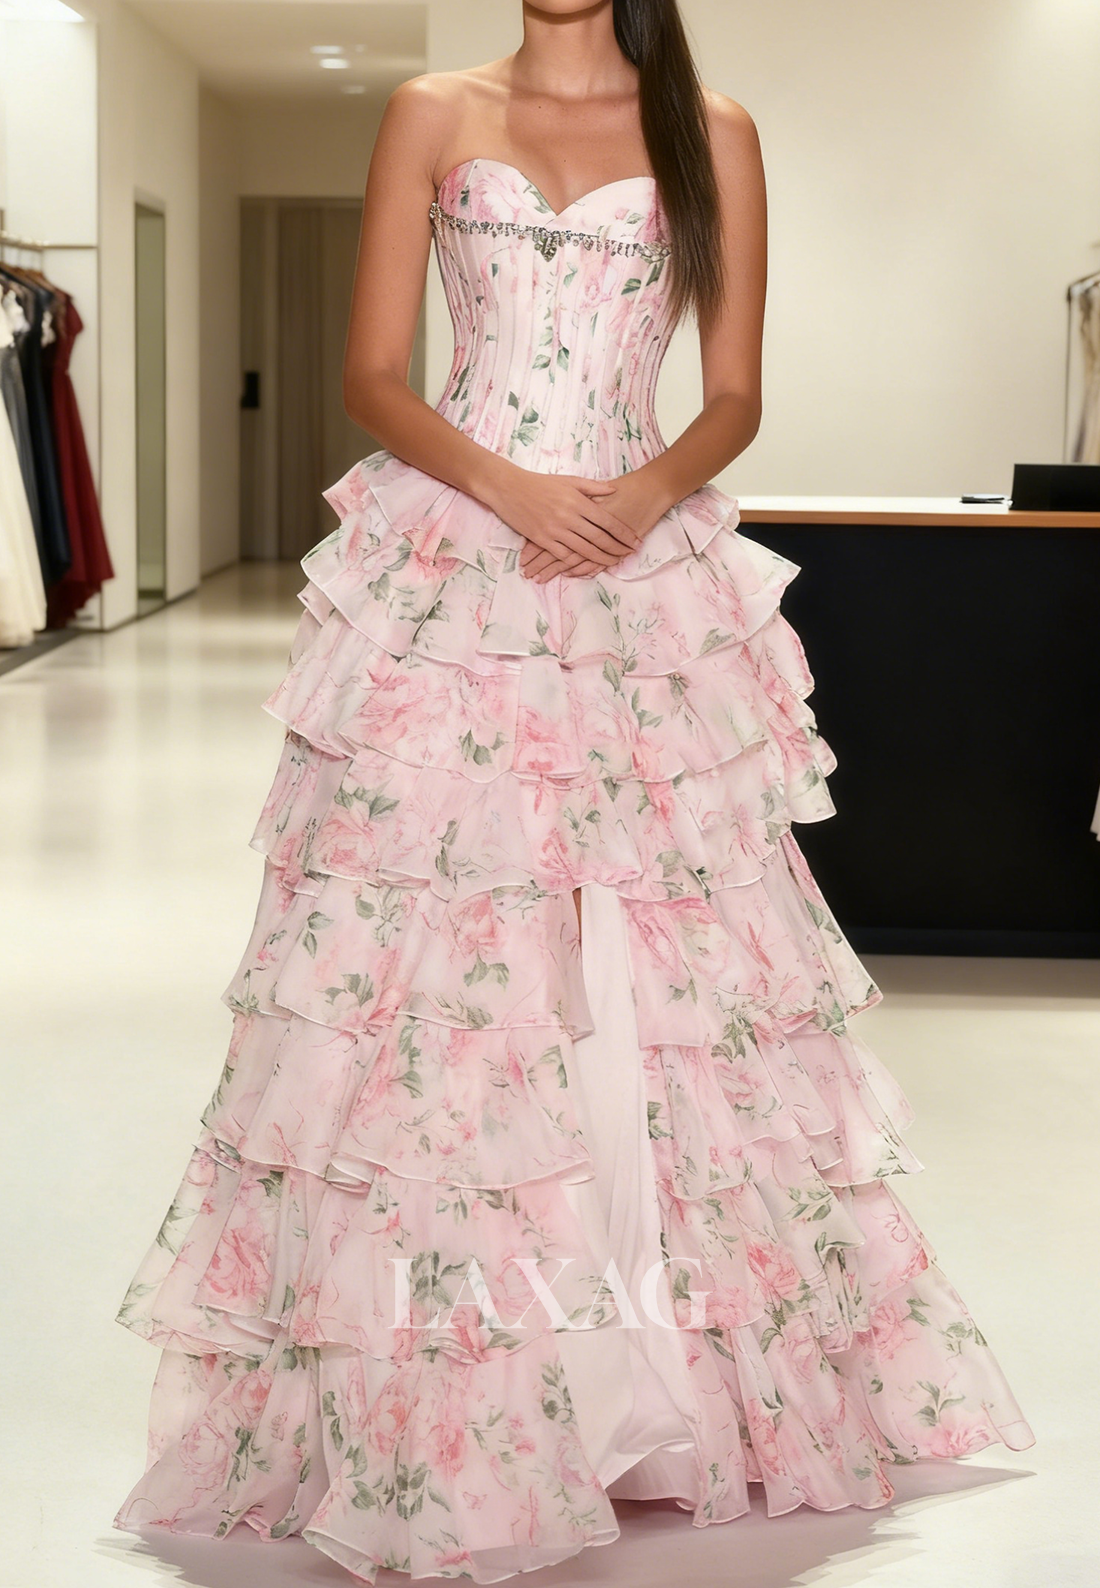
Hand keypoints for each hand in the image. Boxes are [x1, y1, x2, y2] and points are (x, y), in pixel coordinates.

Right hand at [519, 469, 671, 581]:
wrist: (508, 488)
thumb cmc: (539, 482)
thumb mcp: (567, 480)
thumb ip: (592, 487)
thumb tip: (614, 491)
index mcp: (577, 501)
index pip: (607, 521)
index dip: (623, 533)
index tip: (634, 540)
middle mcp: (568, 516)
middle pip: (599, 538)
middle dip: (617, 549)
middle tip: (629, 555)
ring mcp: (555, 530)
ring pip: (584, 550)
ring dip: (600, 559)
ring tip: (613, 563)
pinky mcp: (542, 539)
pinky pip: (563, 555)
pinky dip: (575, 562)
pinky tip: (585, 566)